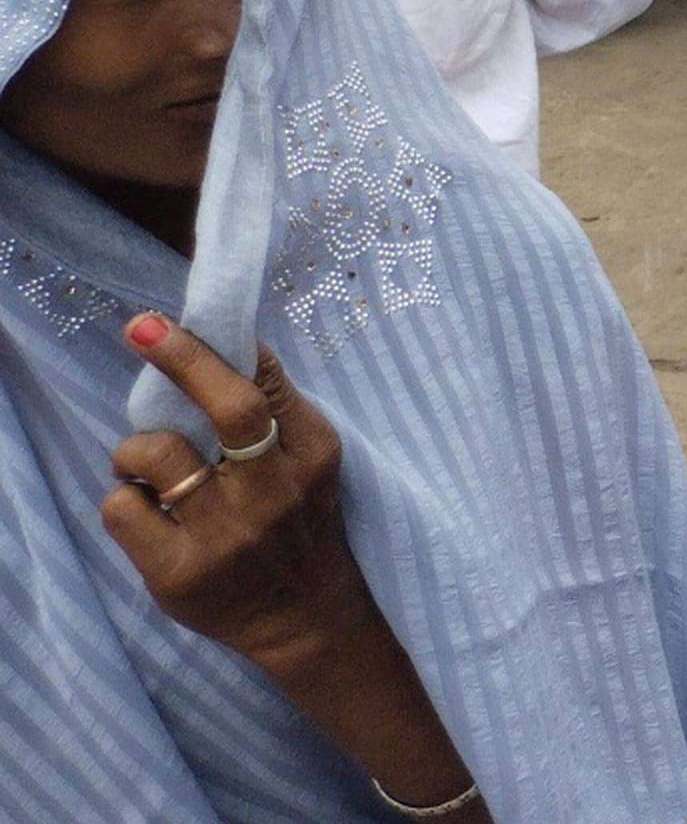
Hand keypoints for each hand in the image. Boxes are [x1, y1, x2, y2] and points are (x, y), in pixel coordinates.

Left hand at [99, 317, 381, 679]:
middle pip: (228, 409)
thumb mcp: (311, 463)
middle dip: (180, 360)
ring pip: (154, 456)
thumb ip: (276, 412)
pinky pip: (122, 509)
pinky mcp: (180, 572)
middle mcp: (275, 491)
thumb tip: (230, 343)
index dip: (209, 351)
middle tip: (141, 330)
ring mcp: (227, 535)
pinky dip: (125, 501)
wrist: (304, 616)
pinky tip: (149, 514)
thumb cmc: (298, 523)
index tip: (162, 322)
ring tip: (148, 469)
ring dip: (136, 451)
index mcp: (312, 454)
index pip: (263, 387)